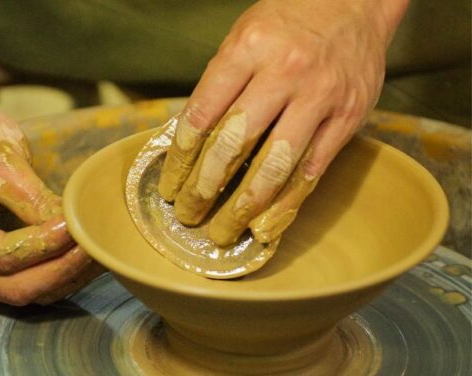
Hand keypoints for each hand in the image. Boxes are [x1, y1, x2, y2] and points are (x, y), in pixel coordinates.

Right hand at [0, 95, 102, 304]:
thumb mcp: (3, 162)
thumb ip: (36, 202)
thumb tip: (75, 229)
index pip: (4, 257)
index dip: (47, 246)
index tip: (78, 227)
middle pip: (14, 287)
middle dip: (60, 269)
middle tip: (96, 247)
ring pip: (21, 290)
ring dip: (62, 276)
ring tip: (97, 255)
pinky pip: (20, 280)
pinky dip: (52, 272)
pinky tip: (80, 258)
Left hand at [159, 0, 407, 245]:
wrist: (354, 1)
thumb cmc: (288, 20)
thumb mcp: (242, 38)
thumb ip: (219, 86)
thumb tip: (190, 141)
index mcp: (248, 49)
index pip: (202, 115)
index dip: (180, 159)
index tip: (169, 186)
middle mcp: (284, 73)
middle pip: (233, 145)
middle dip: (204, 189)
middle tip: (188, 215)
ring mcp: (319, 97)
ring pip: (274, 167)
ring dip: (242, 207)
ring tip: (221, 231)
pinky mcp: (347, 118)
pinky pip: (311, 171)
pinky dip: (285, 204)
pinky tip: (264, 224)